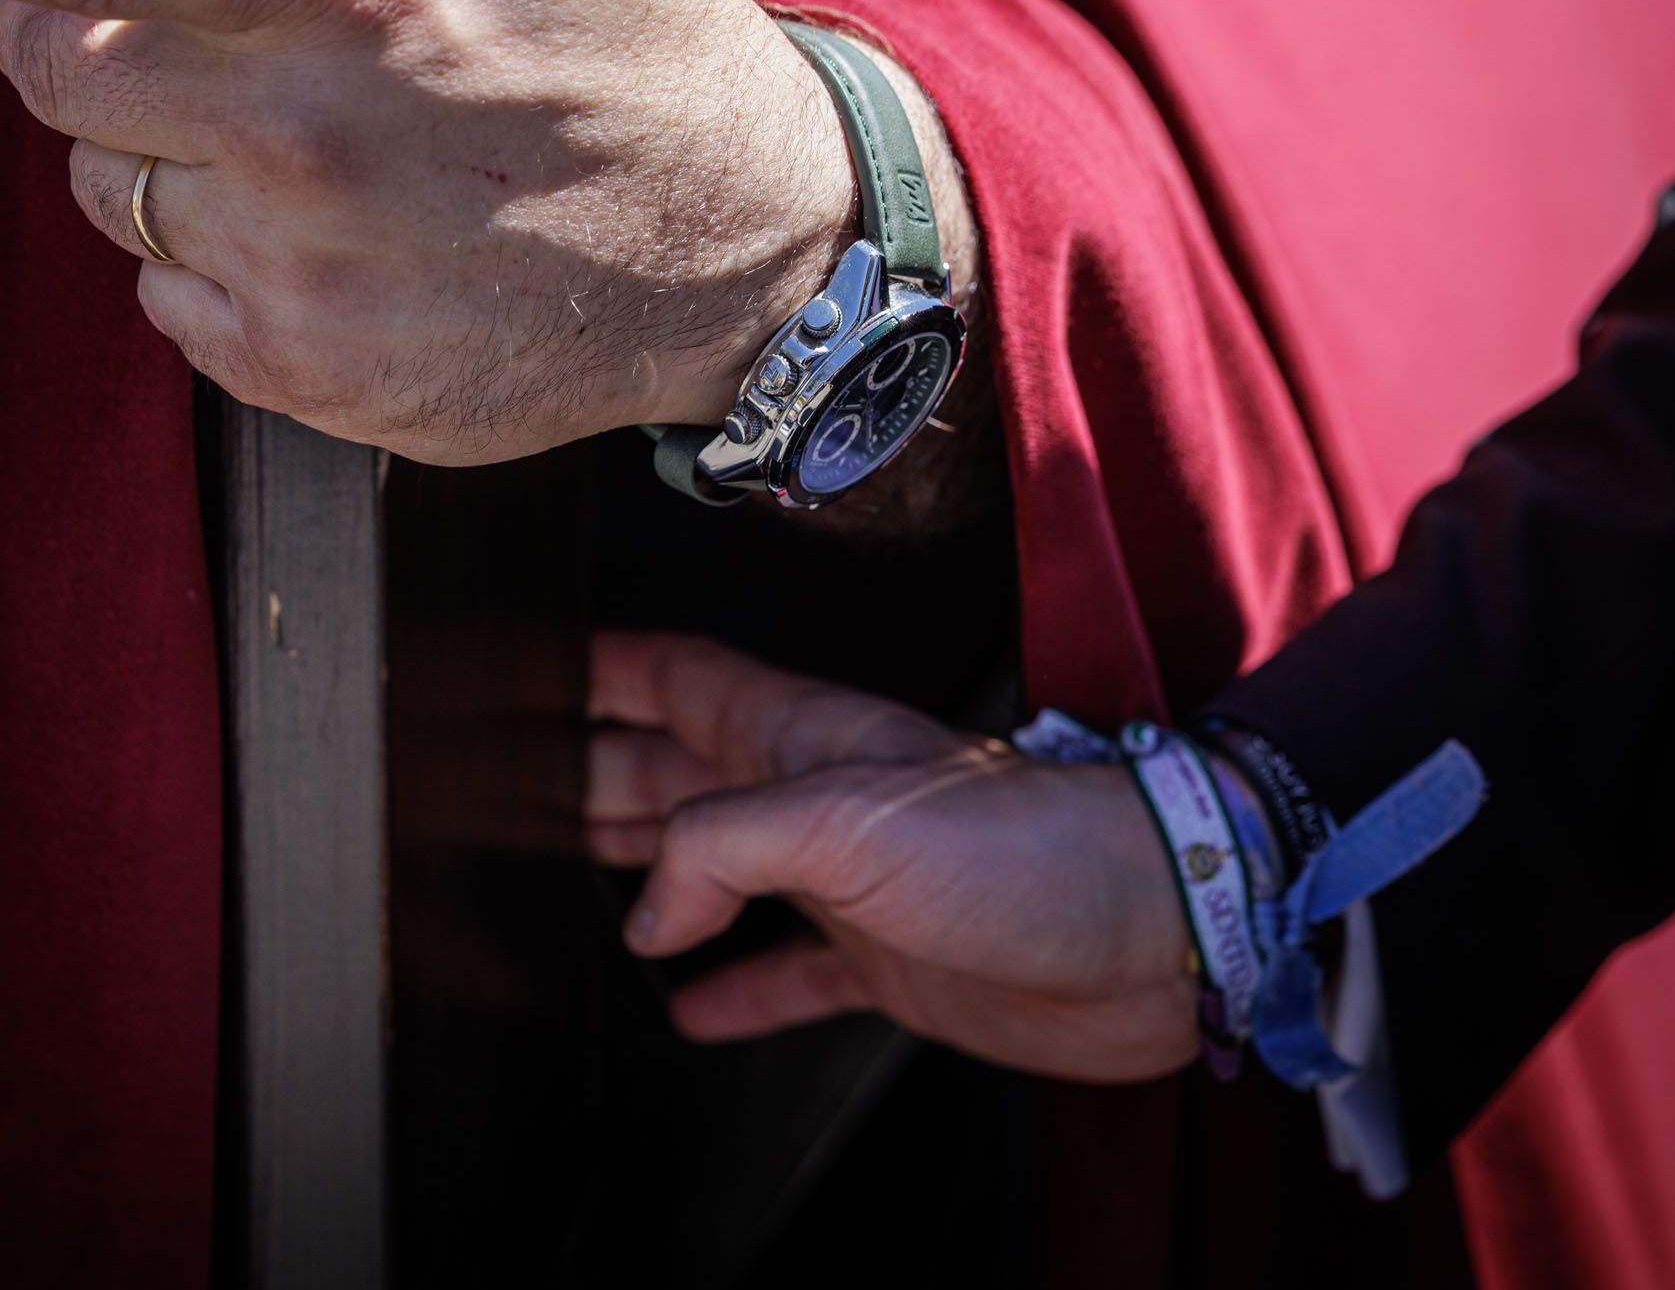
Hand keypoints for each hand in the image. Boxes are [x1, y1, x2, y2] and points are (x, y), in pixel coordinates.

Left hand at [0, 0, 954, 466]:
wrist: (748, 255)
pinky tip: (337, 228)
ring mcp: (297, 269)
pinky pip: (163, 298)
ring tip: (315, 133)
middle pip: (52, 76)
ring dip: (163, 154)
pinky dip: (216, 259)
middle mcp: (305, 135)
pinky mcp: (303, 374)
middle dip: (82, 37)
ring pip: (105, 191)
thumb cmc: (642, 17)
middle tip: (217, 22)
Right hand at [589, 631, 1198, 1082]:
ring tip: (569, 871)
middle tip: (518, 782)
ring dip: (648, 870)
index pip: (676, 680)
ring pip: (716, 867)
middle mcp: (814, 801)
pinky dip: (732, 989)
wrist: (1156, 932)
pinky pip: (789, 973)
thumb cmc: (1030, 847)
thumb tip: (647, 910)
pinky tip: (688, 1008)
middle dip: (597, 772)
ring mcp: (850, 882)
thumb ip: (723, 845)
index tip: (530, 667)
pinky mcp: (889, 961)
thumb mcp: (850, 819)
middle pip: (676, 771)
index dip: (605, 669)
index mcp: (799, 740)